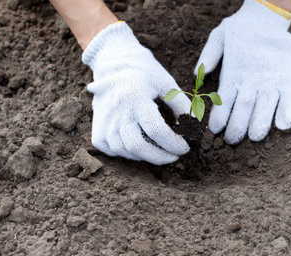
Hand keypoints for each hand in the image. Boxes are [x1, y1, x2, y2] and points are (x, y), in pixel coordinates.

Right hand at [82, 22, 190, 164]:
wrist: (113, 63)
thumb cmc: (144, 73)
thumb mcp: (166, 83)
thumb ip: (181, 105)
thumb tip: (193, 129)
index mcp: (135, 96)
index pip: (156, 129)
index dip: (173, 143)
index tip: (186, 148)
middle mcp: (116, 110)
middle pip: (138, 146)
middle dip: (161, 157)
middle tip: (175, 156)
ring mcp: (104, 122)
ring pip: (125, 151)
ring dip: (147, 156)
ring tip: (160, 151)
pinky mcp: (97, 130)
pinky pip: (113, 151)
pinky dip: (129, 154)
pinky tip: (141, 148)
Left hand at [195, 0, 290, 143]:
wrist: (268, 14)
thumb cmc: (240, 29)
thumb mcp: (219, 36)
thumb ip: (209, 55)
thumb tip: (196, 74)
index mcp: (234, 71)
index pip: (225, 100)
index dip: (220, 118)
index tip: (216, 131)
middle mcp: (252, 77)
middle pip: (245, 107)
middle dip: (237, 127)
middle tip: (232, 142)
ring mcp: (272, 77)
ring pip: (266, 105)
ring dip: (260, 123)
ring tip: (254, 138)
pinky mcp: (289, 75)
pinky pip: (290, 96)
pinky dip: (287, 111)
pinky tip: (282, 126)